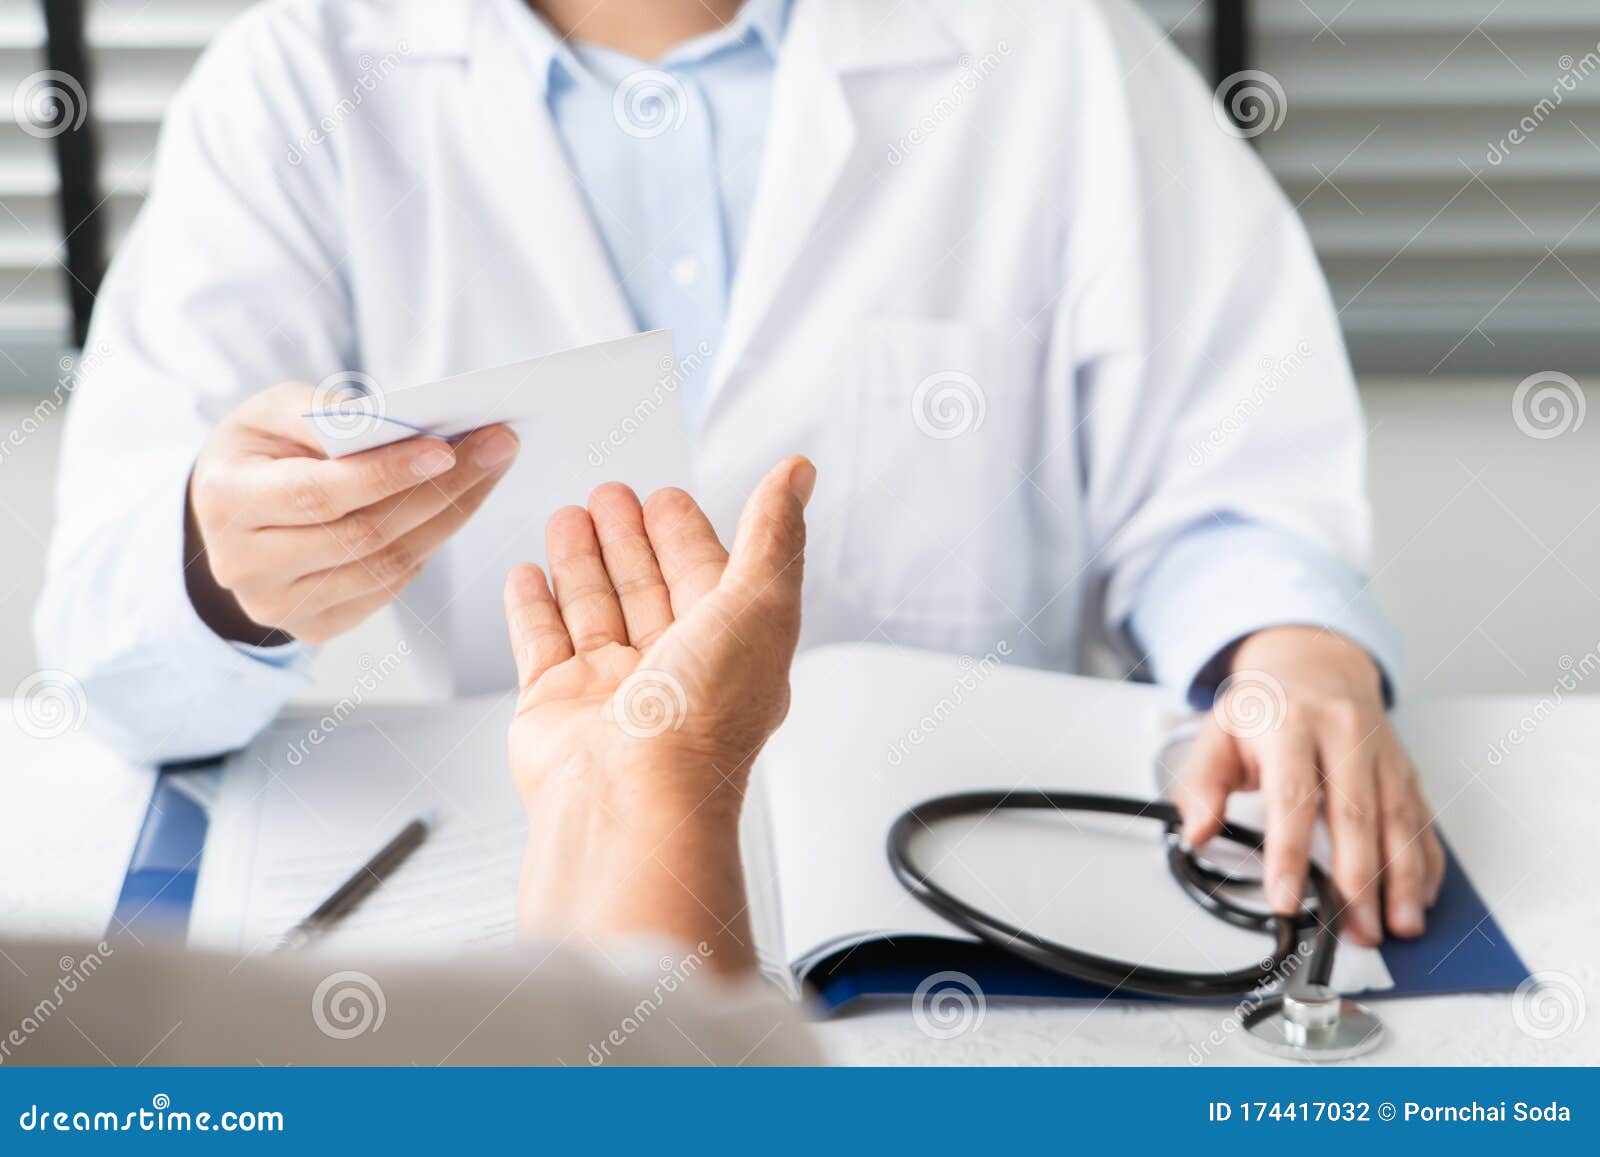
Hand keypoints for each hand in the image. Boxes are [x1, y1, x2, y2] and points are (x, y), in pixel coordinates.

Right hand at [185, 381, 518, 644]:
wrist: (228, 510)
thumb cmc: (258, 449)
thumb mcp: (272, 411)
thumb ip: (324, 412)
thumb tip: (397, 423)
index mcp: (226, 501)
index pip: (319, 495)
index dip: (385, 474)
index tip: (446, 448)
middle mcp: (245, 564)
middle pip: (363, 535)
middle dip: (440, 490)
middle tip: (496, 447)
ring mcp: (277, 604)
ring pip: (384, 567)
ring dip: (449, 517)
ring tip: (489, 469)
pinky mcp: (310, 627)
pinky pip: (386, 589)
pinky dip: (427, 545)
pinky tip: (456, 505)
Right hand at [503, 456, 814, 969]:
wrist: (631, 799)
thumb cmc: (703, 717)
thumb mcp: (761, 601)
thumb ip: (774, 532)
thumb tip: (800, 474)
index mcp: (729, 650)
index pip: (707, 576)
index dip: (687, 534)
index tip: (667, 497)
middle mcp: (671, 671)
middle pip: (647, 587)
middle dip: (629, 538)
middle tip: (612, 494)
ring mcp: (610, 689)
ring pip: (594, 608)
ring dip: (582, 560)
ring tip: (568, 515)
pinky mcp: (554, 704)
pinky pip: (540, 641)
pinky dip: (533, 605)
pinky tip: (529, 574)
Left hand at [1175, 626, 1444, 945]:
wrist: (1316, 663)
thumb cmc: (1267, 707)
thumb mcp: (1218, 731)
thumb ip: (1201, 782)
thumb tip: (1195, 831)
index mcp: (1291, 725)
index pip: (1292, 796)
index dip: (1290, 852)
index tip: (1287, 898)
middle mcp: (1344, 736)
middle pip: (1355, 815)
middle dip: (1358, 880)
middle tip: (1355, 931)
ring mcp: (1381, 754)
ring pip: (1398, 821)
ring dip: (1402, 879)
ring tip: (1398, 927)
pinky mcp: (1405, 770)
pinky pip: (1422, 820)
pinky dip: (1426, 863)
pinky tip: (1422, 898)